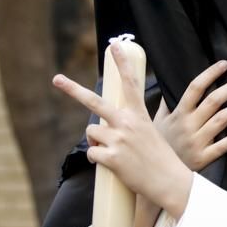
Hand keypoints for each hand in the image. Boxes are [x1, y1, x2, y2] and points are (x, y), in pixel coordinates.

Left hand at [51, 42, 192, 217]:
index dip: (122, 63)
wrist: (169, 181)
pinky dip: (97, 160)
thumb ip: (130, 123)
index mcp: (139, 114)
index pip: (130, 83)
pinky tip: (112, 164)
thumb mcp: (150, 131)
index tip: (114, 46)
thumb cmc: (160, 158)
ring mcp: (118, 140)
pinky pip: (92, 153)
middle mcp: (127, 123)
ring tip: (113, 151)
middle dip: (73, 89)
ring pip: (91, 132)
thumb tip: (102, 125)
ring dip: (97, 141)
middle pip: (94, 101)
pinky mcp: (111, 158)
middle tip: (57, 79)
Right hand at [154, 60, 226, 170]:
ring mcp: (197, 142)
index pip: (195, 88)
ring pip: (222, 120)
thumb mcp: (156, 122)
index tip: (224, 64)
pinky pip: (223, 145)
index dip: (210, 74)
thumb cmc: (159, 145)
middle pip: (214, 101)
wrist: (155, 175)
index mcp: (178, 114)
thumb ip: (166, 104)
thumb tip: (169, 86)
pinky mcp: (203, 158)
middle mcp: (188, 126)